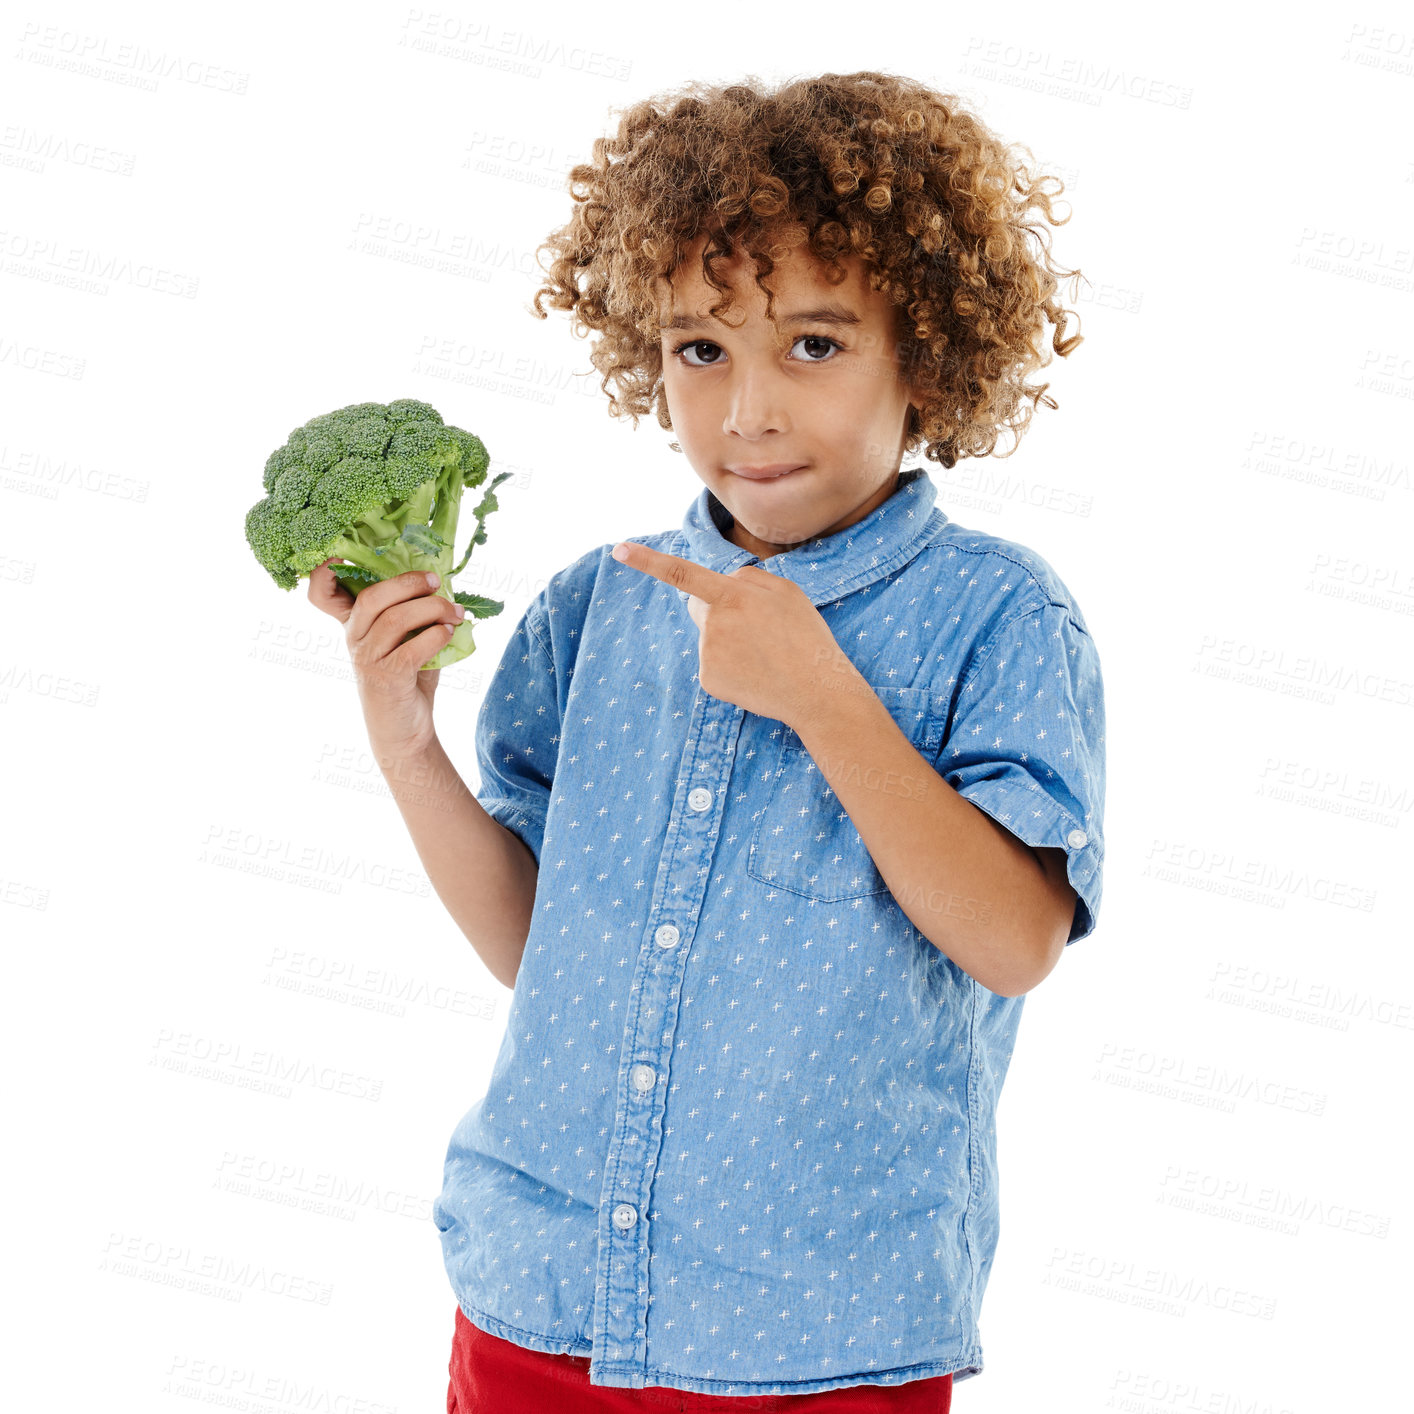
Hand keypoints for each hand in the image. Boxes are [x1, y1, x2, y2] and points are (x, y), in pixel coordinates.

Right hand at [307, 560, 464, 757]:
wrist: (404, 730)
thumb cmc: (407, 678)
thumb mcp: (406, 639)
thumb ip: (414, 611)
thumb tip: (443, 579)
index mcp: (353, 624)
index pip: (321, 594)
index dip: (322, 571)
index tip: (338, 553)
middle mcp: (353, 638)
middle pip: (371, 597)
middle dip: (407, 582)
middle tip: (435, 582)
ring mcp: (367, 659)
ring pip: (396, 619)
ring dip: (433, 610)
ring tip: (456, 613)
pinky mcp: (386, 679)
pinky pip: (412, 648)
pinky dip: (435, 636)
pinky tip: (449, 633)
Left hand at [611, 541, 844, 726]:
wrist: (817, 691)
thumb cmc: (807, 638)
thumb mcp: (788, 592)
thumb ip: (750, 578)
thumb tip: (722, 584)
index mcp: (733, 594)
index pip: (683, 572)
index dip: (648, 561)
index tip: (618, 550)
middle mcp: (714, 622)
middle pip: (699, 606)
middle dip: (717, 610)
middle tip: (757, 630)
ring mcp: (708, 652)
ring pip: (708, 636)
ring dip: (730, 640)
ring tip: (764, 654)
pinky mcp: (708, 678)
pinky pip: (712, 663)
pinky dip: (730, 667)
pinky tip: (755, 673)